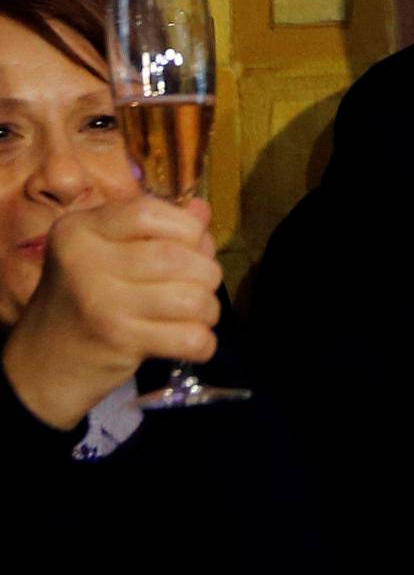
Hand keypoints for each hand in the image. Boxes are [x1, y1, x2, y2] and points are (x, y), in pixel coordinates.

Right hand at [3, 196, 220, 432]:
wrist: (43, 364)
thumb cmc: (84, 301)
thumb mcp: (105, 253)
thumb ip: (155, 230)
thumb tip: (202, 210)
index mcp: (79, 229)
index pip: (148, 212)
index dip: (186, 228)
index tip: (191, 246)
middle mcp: (85, 261)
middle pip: (177, 256)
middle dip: (206, 273)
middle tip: (201, 287)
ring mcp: (101, 302)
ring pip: (191, 297)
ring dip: (208, 309)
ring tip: (198, 314)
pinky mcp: (119, 340)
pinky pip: (190, 337)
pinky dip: (203, 342)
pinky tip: (191, 341)